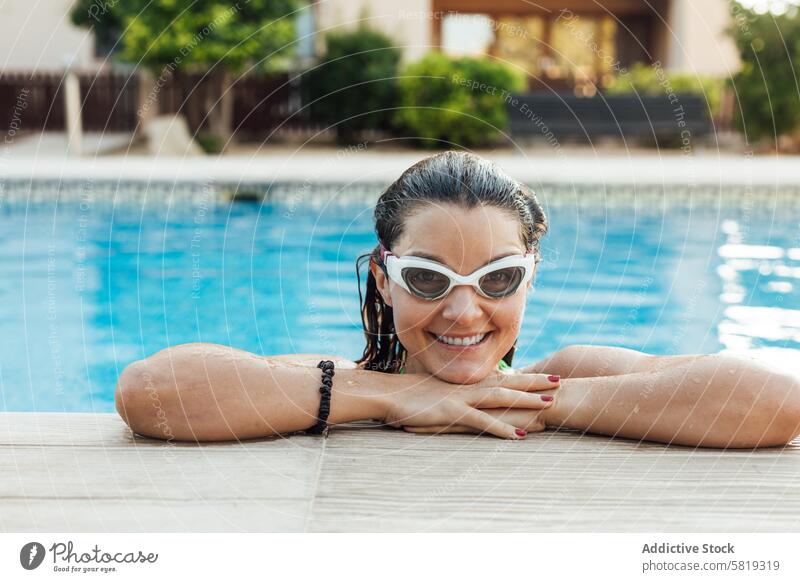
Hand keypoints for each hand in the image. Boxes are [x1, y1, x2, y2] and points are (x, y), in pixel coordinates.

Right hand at [382, 370, 560, 438]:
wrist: (388, 394)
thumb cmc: (407, 394)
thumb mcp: (434, 391)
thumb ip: (452, 392)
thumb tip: (463, 395)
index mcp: (464, 381)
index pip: (500, 376)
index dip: (523, 376)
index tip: (544, 375)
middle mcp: (467, 386)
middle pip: (507, 381)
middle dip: (534, 382)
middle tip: (559, 381)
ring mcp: (461, 398)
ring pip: (501, 398)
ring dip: (526, 400)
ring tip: (550, 404)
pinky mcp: (453, 412)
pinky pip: (482, 421)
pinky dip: (502, 428)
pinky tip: (520, 436)